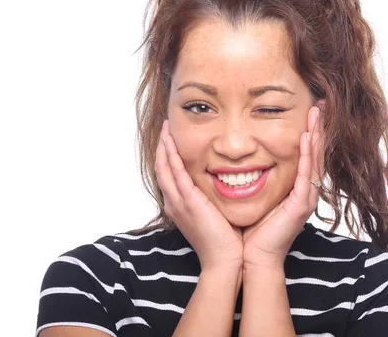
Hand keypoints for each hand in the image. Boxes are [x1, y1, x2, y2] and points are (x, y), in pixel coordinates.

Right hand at [155, 120, 243, 271]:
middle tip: (166, 127)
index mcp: (180, 206)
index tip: (173, 139)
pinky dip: (172, 155)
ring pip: (165, 167)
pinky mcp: (188, 201)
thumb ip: (213, 199)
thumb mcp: (215, 215)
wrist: (225, 261)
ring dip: (164, 146)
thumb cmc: (225, 241)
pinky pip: (176, 173)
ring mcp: (179, 202)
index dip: (169, 155)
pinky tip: (171, 141)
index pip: (170, 175)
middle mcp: (175, 202)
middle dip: (163, 146)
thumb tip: (225, 184)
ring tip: (166, 128)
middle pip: (163, 167)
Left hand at [241, 105, 322, 268]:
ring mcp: (305, 199)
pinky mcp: (300, 206)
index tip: (309, 110)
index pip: (305, 154)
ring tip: (317, 113)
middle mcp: (305, 192)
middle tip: (320, 104)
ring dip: (316, 135)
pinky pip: (305, 176)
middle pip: (314, 153)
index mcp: (295, 189)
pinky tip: (307, 138)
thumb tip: (242, 157)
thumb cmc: (251, 229)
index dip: (309, 132)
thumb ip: (257, 177)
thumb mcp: (255, 195)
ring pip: (313, 160)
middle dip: (317, 128)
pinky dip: (307, 156)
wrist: (250, 257)